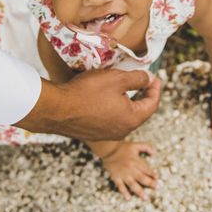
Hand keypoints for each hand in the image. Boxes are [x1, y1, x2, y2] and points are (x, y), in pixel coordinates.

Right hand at [15, 69, 160, 140]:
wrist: (56, 110)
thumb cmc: (87, 93)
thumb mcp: (117, 79)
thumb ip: (137, 79)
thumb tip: (148, 79)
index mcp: (132, 119)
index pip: (152, 104)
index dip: (155, 88)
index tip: (155, 76)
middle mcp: (122, 131)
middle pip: (139, 112)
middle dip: (143, 95)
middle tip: (143, 81)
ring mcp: (106, 134)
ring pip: (123, 116)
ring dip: (127, 102)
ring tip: (124, 87)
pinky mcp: (93, 133)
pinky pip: (109, 119)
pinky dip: (113, 108)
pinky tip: (105, 97)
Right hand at [100, 141, 157, 200]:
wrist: (108, 150)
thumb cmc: (123, 147)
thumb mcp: (136, 145)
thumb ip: (146, 147)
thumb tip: (154, 153)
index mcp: (135, 161)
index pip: (146, 169)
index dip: (152, 173)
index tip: (157, 178)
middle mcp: (130, 169)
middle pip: (141, 178)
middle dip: (150, 183)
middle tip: (156, 188)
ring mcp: (123, 174)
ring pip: (132, 184)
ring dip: (139, 191)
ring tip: (145, 198)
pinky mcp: (116, 177)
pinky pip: (120, 186)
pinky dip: (124, 192)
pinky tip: (128, 198)